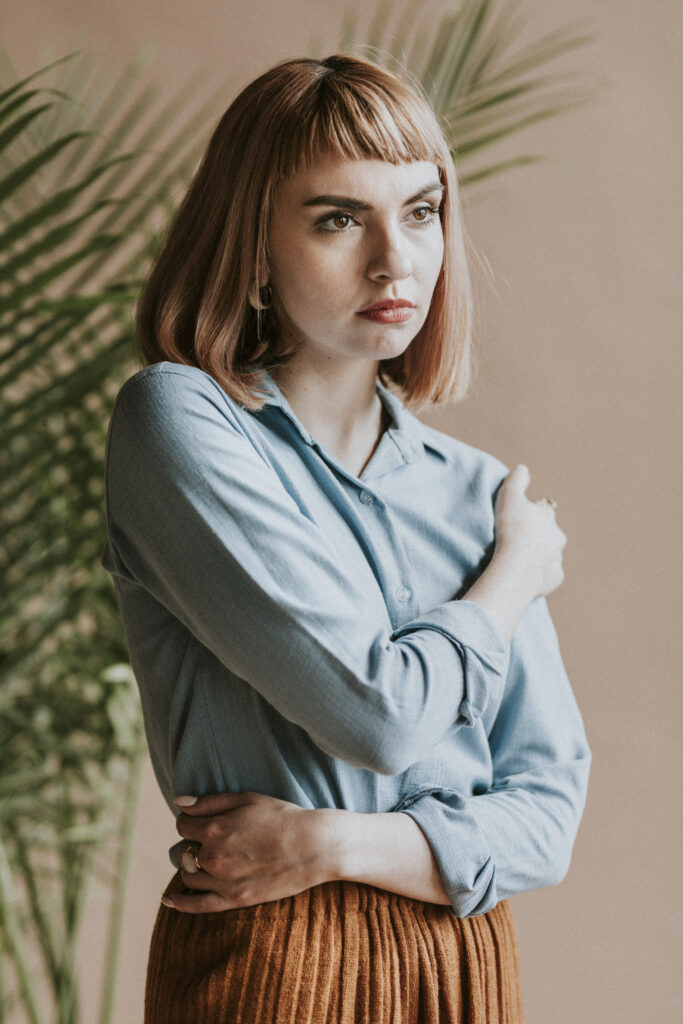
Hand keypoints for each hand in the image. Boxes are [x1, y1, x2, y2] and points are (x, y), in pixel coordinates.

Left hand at [163, 792, 334, 912]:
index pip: (183, 825)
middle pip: (184, 850)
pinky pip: (197, 906)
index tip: (200, 820)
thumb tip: (178, 802)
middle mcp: (213, 857)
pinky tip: (169, 899)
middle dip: (193, 843)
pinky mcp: (235, 900)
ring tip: (207, 859)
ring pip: (188, 875)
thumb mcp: (246, 799)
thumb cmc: (282, 816)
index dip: (190, 820)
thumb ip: (209, 801)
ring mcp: (223, 881)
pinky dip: (180, 903)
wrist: (314, 846)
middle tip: (213, 839)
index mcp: (215, 829)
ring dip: (191, 866)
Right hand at [492, 464, 566, 599]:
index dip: (533, 512)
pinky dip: (541, 574)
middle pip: (549, 533)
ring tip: (521, 559)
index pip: (543, 509)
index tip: (521, 516)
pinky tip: (528, 575)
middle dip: (539, 535)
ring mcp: (557, 558)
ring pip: (550, 553)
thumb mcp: (509, 498)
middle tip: (520, 540)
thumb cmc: (511, 530)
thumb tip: (523, 468)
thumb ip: (516, 481)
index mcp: (547, 516)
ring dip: (540, 554)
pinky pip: (549, 574)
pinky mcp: (554, 578)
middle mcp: (557, 536)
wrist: (517, 565)